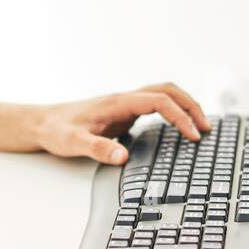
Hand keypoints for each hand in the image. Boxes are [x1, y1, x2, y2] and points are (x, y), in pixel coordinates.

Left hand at [33, 81, 210, 164]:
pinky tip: (178, 129)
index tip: (193, 136)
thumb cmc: (57, 130)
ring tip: (200, 127)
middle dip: (191, 106)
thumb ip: (98, 149)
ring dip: (184, 105)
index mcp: (118, 102)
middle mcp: (124, 99)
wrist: (42, 122)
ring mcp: (125, 104)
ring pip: (163, 94)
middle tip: (206, 129)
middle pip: (168, 90)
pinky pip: (156, 105)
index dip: (180, 116)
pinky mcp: (124, 113)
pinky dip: (173, 111)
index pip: (159, 101)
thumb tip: (123, 158)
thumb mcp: (73, 142)